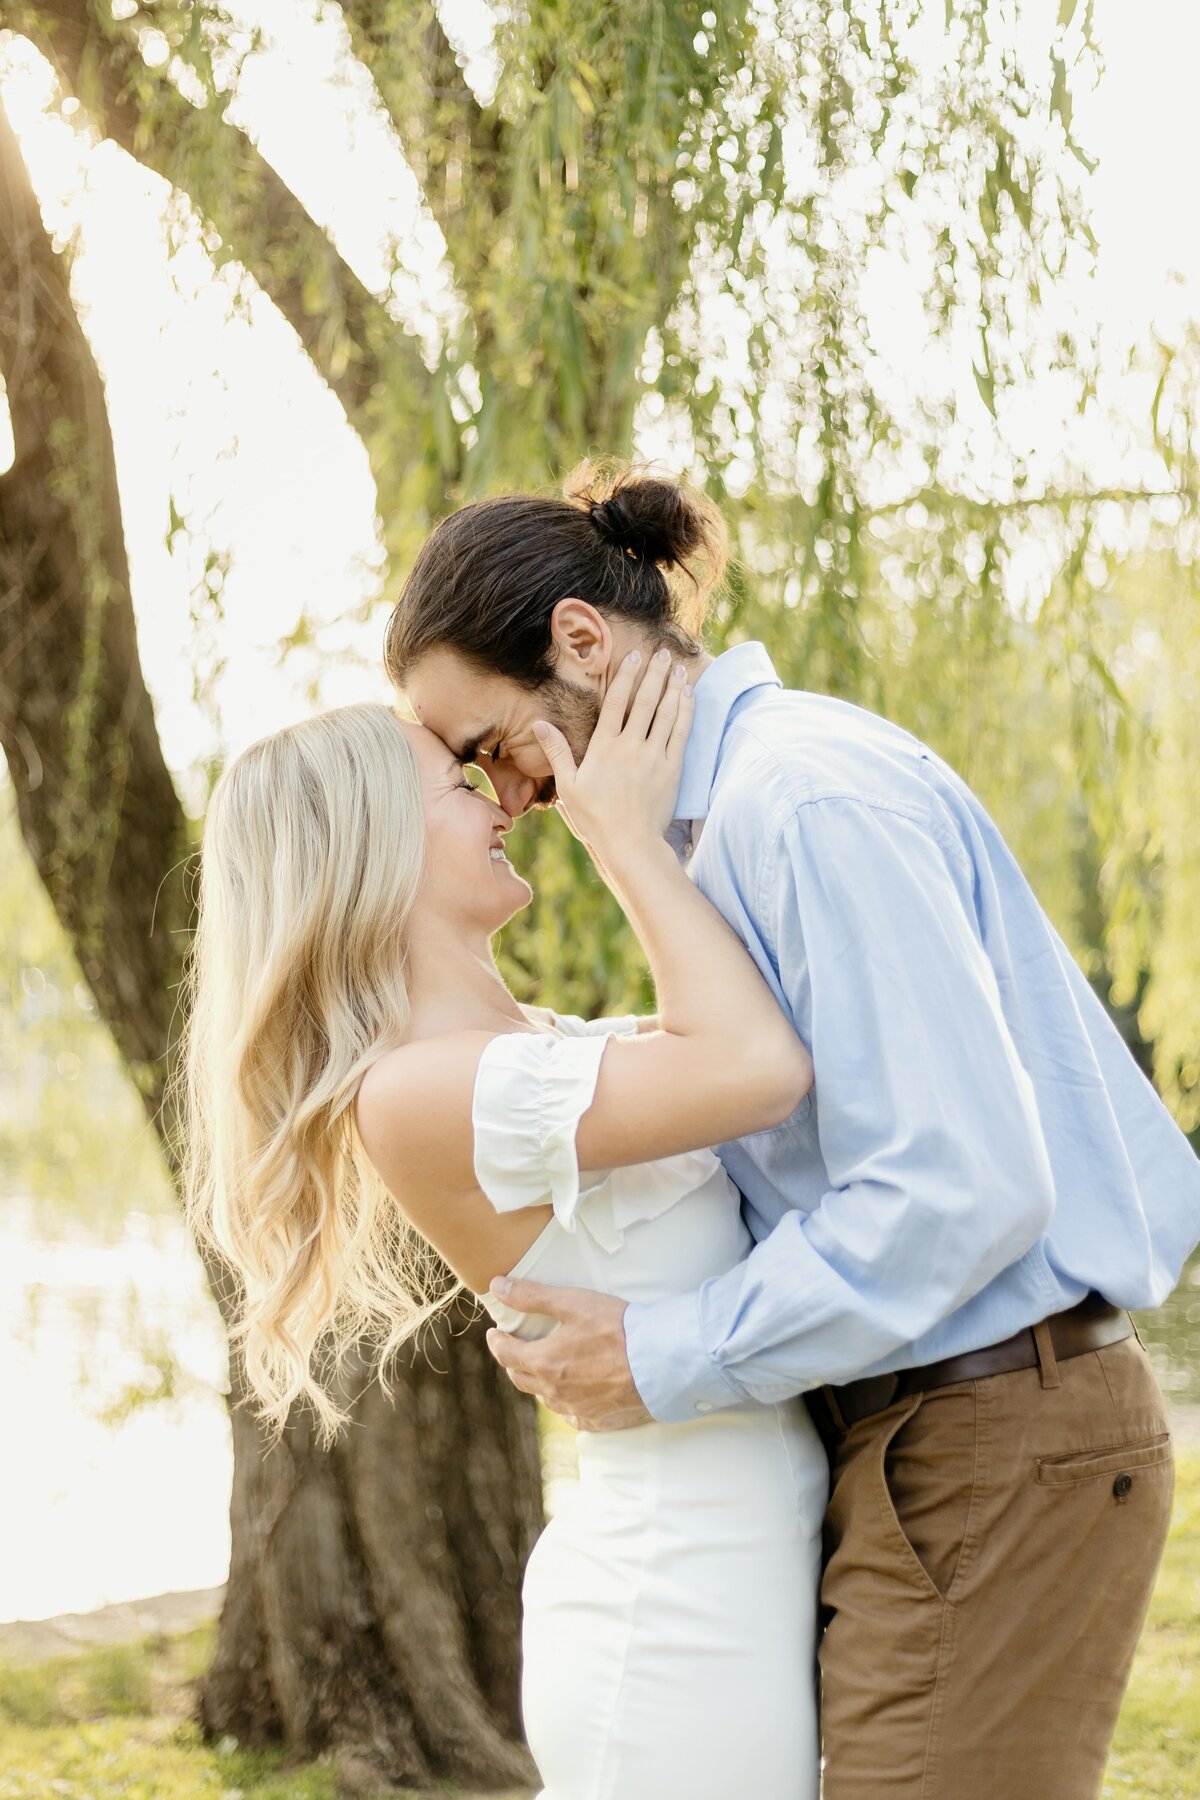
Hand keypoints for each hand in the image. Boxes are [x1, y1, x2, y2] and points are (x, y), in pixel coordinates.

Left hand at [485, 1278, 653, 1432]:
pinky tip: (574, 1393)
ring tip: (546, 1367)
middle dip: (515, 1362)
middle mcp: (555, 1392)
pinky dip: (567, 1402)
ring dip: (540, 1382)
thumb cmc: (617, 1328)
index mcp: (544, 1363)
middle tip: (516, 1349)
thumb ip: (532, 1295)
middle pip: (521, 1379)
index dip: (497, 1342)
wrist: (660, 1362)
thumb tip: (497, 1286)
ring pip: (546, 1398)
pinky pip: (572, 1415)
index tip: (495, 1334)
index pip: (506, 1354)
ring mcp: (576, 1410)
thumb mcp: (573, 1302)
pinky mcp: (598, 1422)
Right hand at [532, 648, 692, 875]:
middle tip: (662, 652)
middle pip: (645, 701)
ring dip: (673, 686)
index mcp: (604, 747)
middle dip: (654, 673)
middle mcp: (630, 746)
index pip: (616, 702)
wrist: (629, 844)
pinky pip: (681, 733)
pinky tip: (689, 695)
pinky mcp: (671, 769)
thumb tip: (538, 724)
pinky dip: (686, 711)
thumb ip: (556, 752)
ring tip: (678, 666)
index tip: (633, 657)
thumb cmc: (594, 817)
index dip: (625, 676)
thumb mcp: (568, 785)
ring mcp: (653, 757)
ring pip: (666, 713)